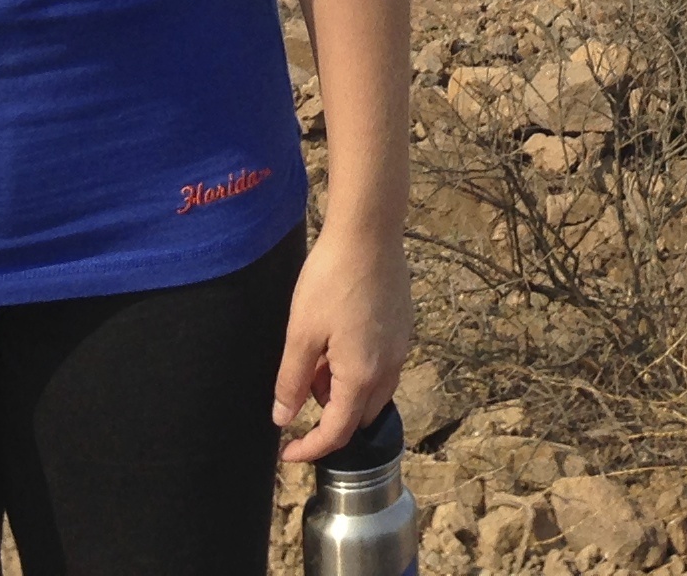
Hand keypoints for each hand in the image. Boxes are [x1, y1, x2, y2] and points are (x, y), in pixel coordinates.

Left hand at [272, 215, 414, 462]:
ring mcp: (400, 348)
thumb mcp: (301, 333)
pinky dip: (358, 368)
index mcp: (362, 376)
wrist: (369, 233)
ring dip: (344, 390)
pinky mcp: (403, 328)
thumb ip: (291, 381)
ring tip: (317, 355)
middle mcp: (388, 369)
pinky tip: (337, 336)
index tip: (286, 453)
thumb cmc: (331, 280)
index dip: (310, 449)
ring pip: (372, 391)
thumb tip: (284, 420)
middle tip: (300, 386)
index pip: (338, 432)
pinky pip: (381, 365)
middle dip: (329, 415)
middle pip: (360, 416)